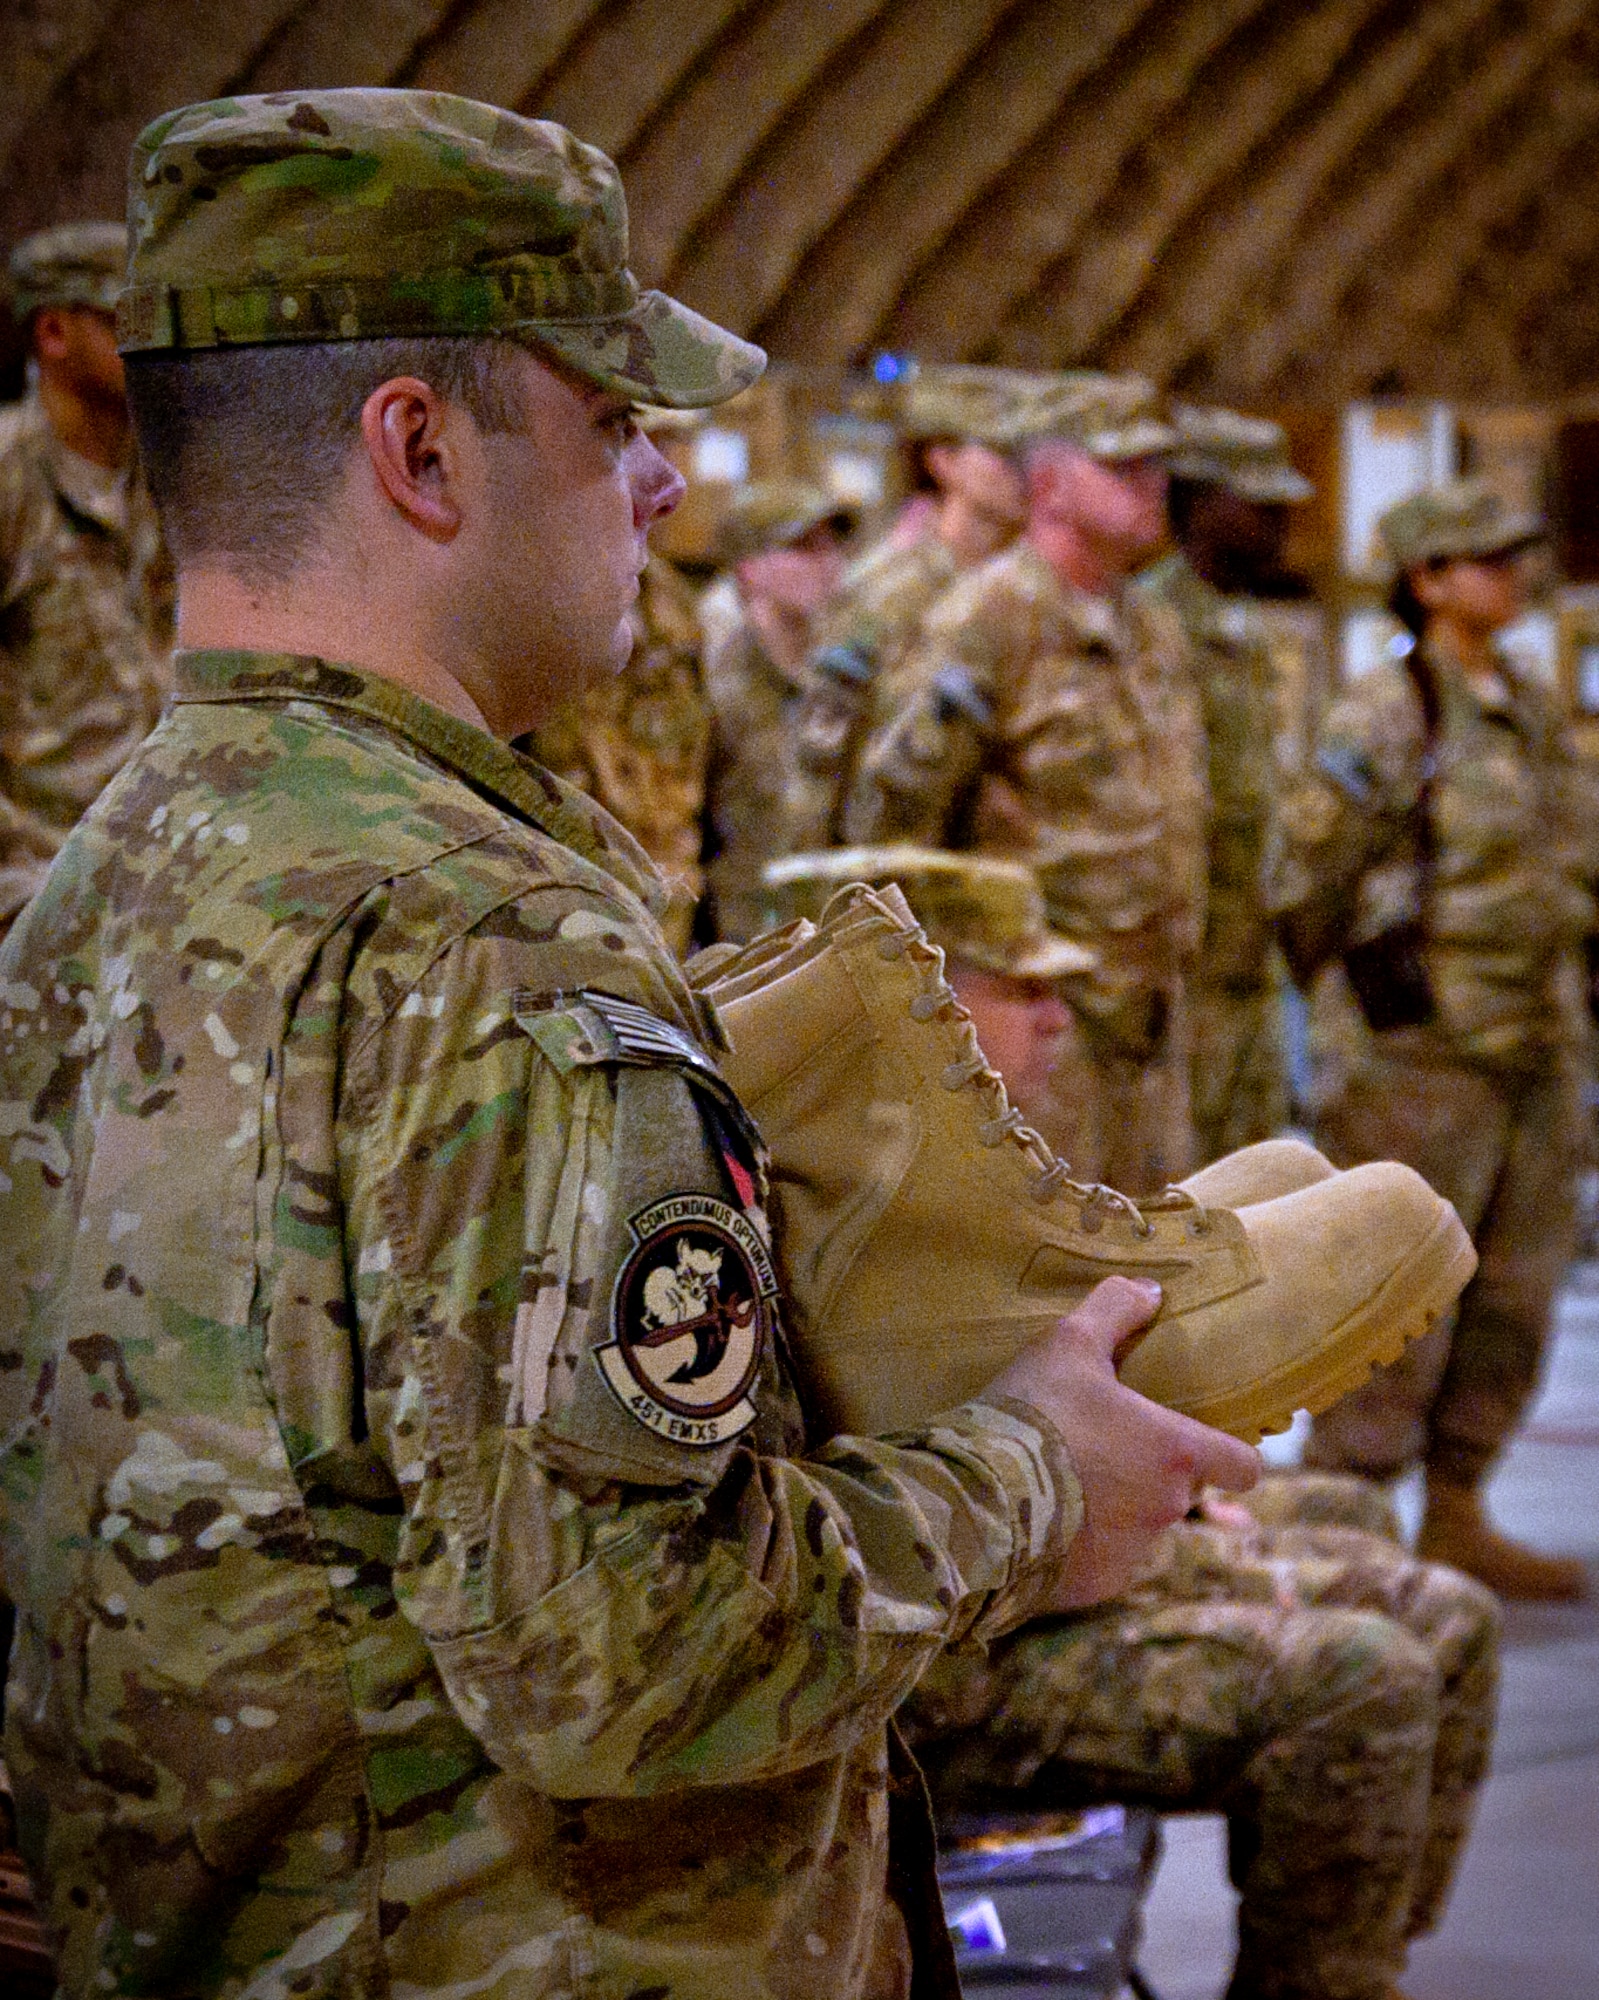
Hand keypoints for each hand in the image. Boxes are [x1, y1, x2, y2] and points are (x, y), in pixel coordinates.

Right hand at [984, 1277, 1260, 1613]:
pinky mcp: (1094, 1585)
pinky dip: (1077, 1545)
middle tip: (1097, 1449)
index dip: (1230, 1455)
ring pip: (1137, 1528)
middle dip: (1146, 1475)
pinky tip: (1037, 1520)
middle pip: (1179, 1493)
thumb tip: (1150, 1290)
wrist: (978, 1497)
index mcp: (1176, 1452)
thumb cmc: (1035, 1412)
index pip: (1243, 1466)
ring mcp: (1133, 1554)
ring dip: (1112, 1511)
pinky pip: (1097, 1562)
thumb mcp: (1069, 1343)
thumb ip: (1115, 1309)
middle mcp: (1168, 1508)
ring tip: (1058, 1484)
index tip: (1205, 1445)